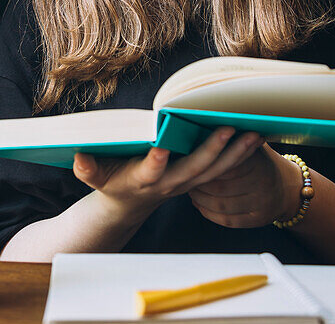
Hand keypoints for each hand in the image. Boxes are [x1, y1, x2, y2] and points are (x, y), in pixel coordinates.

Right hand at [72, 129, 263, 217]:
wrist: (130, 204)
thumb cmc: (112, 182)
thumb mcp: (94, 177)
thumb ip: (87, 168)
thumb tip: (78, 156)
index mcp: (142, 180)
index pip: (149, 172)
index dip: (155, 161)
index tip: (160, 146)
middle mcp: (169, 183)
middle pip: (193, 170)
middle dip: (211, 151)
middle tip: (227, 129)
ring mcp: (186, 182)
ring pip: (214, 170)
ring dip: (235, 154)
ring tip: (255, 133)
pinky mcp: (198, 178)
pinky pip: (222, 168)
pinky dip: (239, 154)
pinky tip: (256, 136)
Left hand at [188, 142, 301, 227]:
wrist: (289, 188)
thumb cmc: (261, 162)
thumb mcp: (253, 146)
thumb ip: (234, 140)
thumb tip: (206, 123)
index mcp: (258, 162)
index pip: (225, 164)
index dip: (206, 165)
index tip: (191, 160)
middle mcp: (262, 183)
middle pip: (220, 187)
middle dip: (199, 184)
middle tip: (185, 178)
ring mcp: (261, 203)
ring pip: (221, 205)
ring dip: (201, 199)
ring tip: (191, 190)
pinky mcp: (258, 219)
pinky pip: (228, 220)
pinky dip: (209, 213)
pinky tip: (200, 204)